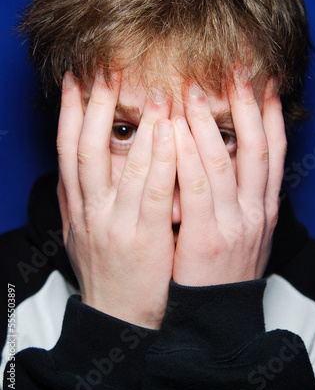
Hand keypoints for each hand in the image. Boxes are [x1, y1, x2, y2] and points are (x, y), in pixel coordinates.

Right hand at [57, 71, 175, 328]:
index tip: (75, 80)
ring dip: (138, 126)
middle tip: (106, 71)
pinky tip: (172, 134)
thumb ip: (76, 199)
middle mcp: (90, 211)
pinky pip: (153, 193)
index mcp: (77, 207)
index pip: (67, 150)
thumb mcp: (80, 234)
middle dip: (95, 107)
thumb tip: (70, 168)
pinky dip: (160, 161)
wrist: (119, 319)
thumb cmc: (105, 272)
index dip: (68, 112)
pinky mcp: (143, 239)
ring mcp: (115, 224)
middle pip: (86, 149)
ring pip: (123, 166)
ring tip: (152, 91)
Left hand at [172, 72, 285, 285]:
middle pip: (256, 148)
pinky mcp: (206, 238)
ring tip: (194, 90)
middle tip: (236, 71)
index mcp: (265, 208)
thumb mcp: (242, 232)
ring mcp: (234, 224)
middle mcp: (256, 211)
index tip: (266, 85)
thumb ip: (237, 197)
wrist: (216, 319)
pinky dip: (187, 156)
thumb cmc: (223, 271)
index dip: (272, 116)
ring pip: (225, 162)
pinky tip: (175, 131)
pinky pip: (196, 187)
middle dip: (247, 107)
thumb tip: (227, 161)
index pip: (275, 153)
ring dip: (210, 122)